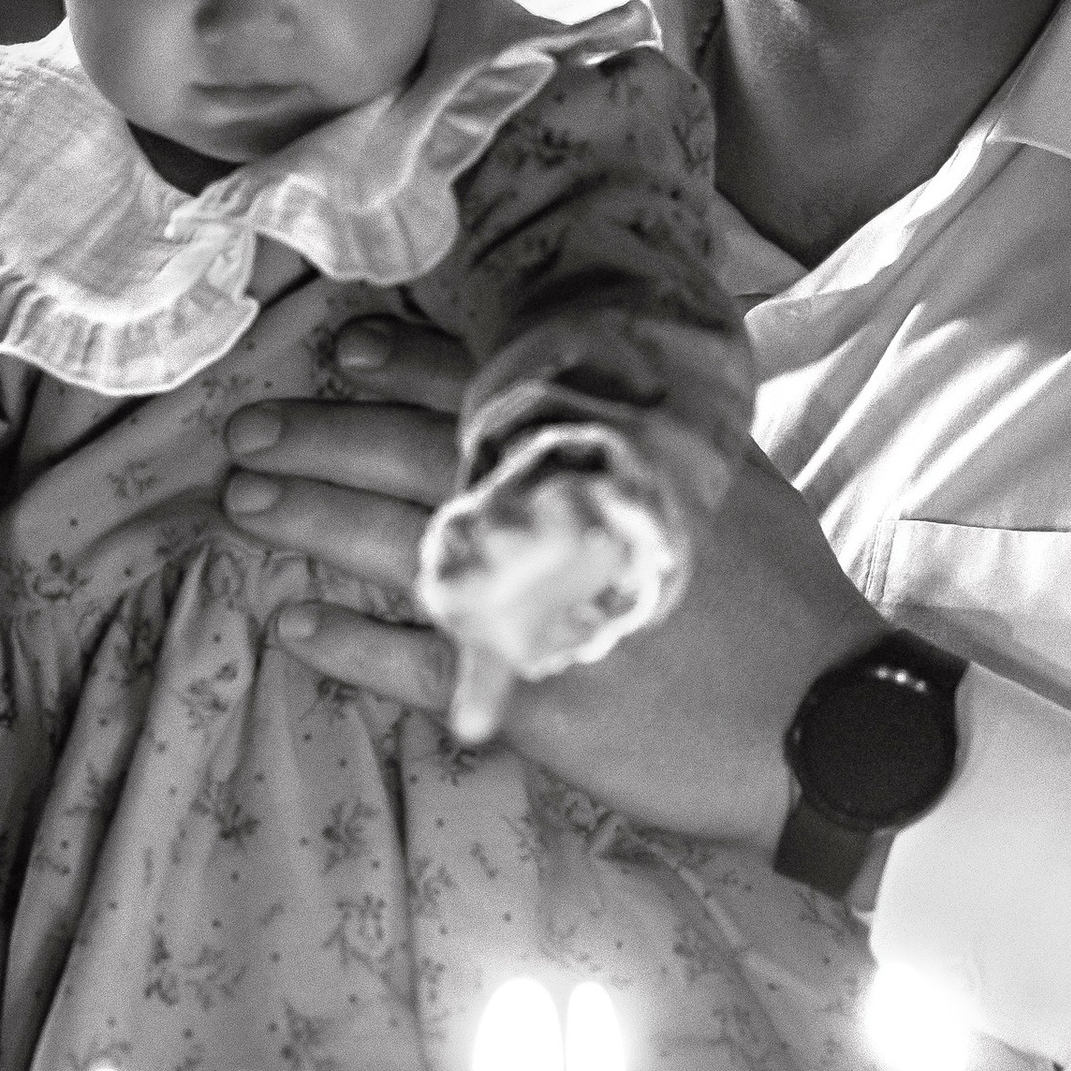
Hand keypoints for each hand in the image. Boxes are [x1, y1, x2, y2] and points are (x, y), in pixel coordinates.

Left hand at [221, 317, 882, 843]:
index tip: (333, 349)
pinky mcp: (528, 692)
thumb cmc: (788, 599)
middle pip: (411, 457)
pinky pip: (414, 663)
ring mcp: (539, 602)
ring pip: (395, 546)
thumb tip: (586, 390)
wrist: (827, 721)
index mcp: (610, 453)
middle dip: (319, 436)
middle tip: (246, 428)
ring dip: (310, 521)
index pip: (482, 390)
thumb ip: (650, 433)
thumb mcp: (732, 477)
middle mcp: (563, 512)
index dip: (399, 366)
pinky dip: (348, 644)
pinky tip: (292, 626)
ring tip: (243, 505)